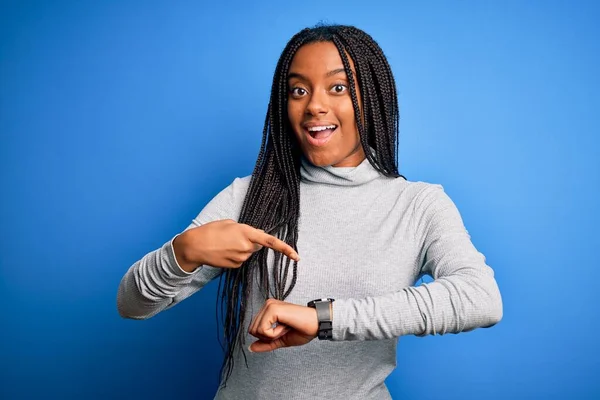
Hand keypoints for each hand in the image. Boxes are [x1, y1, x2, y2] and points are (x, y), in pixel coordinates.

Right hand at [173, 219, 299, 271]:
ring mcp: (241, 258)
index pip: (270, 241)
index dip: (285, 249)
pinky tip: (223, 251)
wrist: (194, 246)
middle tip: (233, 236)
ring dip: (241, 248)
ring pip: (248, 253)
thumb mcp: (229, 223)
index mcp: (246, 232)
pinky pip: (241, 259)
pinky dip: (235, 255)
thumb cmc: (210, 230)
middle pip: (257, 245)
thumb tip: (254, 237)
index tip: (296, 256)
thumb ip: (245, 229)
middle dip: (250, 241)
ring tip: (225, 243)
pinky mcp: (235, 266)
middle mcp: (246, 247)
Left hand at [248, 299, 318, 352]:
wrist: (316, 324)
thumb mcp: (281, 339)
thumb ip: (266, 343)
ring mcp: (269, 305)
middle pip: (252, 330)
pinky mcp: (272, 308)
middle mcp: (267, 305)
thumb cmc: (303, 329)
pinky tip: (285, 326)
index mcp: (269, 310)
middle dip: (268, 337)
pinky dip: (275, 334)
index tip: (282, 331)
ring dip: (273, 335)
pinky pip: (263, 330)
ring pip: (256, 330)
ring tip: (285, 327)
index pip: (254, 329)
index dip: (267, 337)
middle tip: (284, 330)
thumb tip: (251, 348)